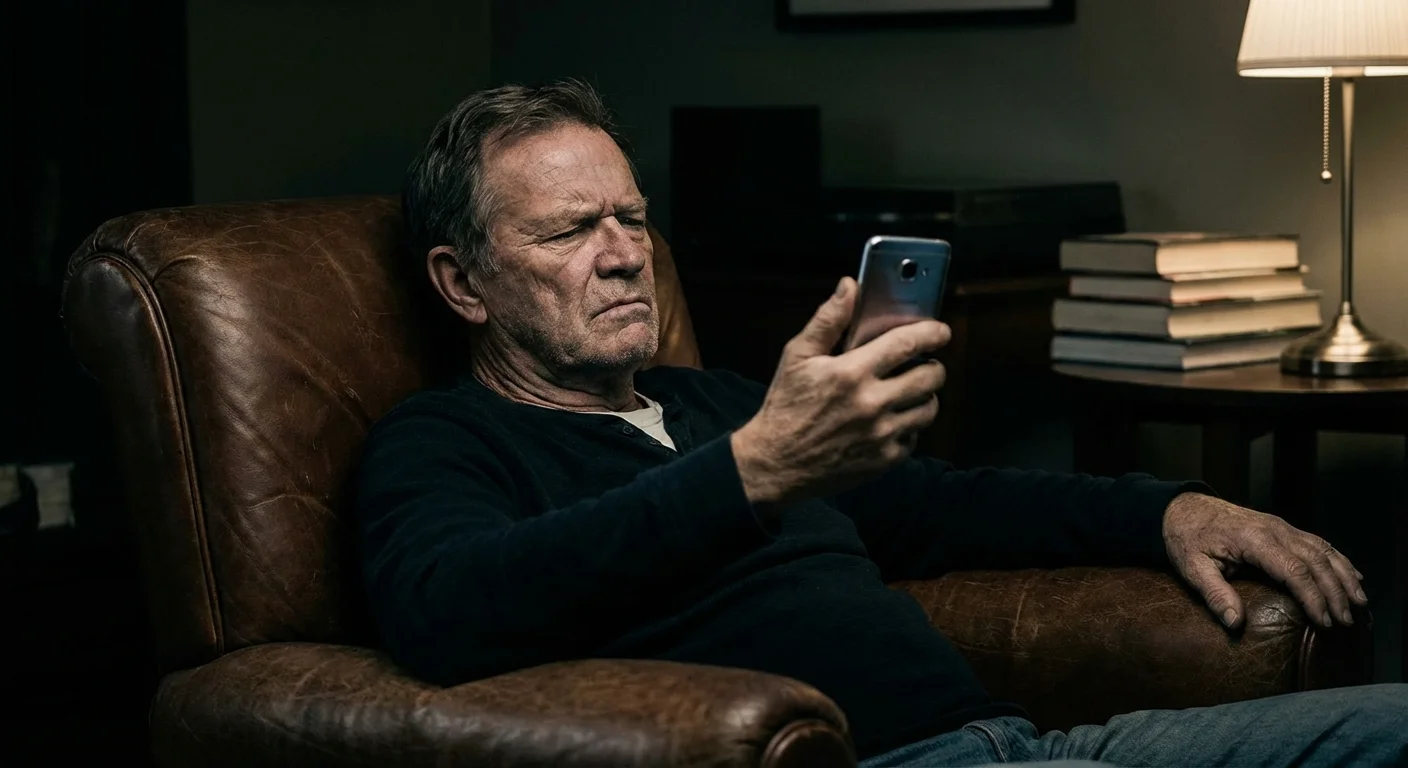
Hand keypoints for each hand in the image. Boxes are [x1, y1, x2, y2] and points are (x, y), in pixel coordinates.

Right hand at [731, 277, 949, 508]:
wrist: (775, 463)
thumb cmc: (786, 406)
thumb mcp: (797, 356)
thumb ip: (828, 319)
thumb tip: (850, 286)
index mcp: (852, 372)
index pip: (908, 344)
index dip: (932, 333)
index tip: (940, 330)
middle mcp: (872, 403)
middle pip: (931, 377)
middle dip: (933, 365)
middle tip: (923, 364)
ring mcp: (881, 435)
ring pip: (929, 408)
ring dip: (924, 396)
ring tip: (908, 392)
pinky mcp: (884, 460)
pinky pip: (915, 438)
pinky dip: (908, 427)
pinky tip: (891, 420)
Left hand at [1163, 492, 1367, 630]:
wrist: (1181, 508)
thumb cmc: (1186, 539)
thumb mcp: (1191, 568)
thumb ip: (1214, 594)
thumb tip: (1235, 622)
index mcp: (1253, 539)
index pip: (1294, 570)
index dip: (1313, 597)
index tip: (1324, 621)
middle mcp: (1274, 529)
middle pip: (1316, 561)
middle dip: (1335, 592)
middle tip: (1345, 621)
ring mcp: (1281, 526)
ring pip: (1323, 550)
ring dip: (1344, 576)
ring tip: (1359, 603)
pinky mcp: (1282, 528)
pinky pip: (1318, 543)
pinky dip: (1338, 560)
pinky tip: (1352, 576)